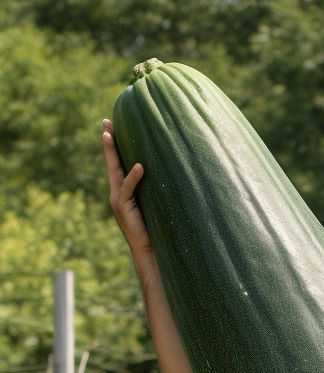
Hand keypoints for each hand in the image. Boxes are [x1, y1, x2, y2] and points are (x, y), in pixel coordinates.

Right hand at [102, 118, 152, 258]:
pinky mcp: (123, 207)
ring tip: (111, 135)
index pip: (117, 164)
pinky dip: (133, 177)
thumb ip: (153, 191)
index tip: (110, 127)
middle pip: (111, 162)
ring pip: (114, 171)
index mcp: (123, 191)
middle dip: (108, 142)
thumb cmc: (155, 228)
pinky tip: (139, 166)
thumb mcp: (153, 205)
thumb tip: (168, 175)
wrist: (149, 250)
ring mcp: (118, 199)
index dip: (114, 146)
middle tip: (106, 122)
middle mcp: (117, 193)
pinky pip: (128, 189)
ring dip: (112, 153)